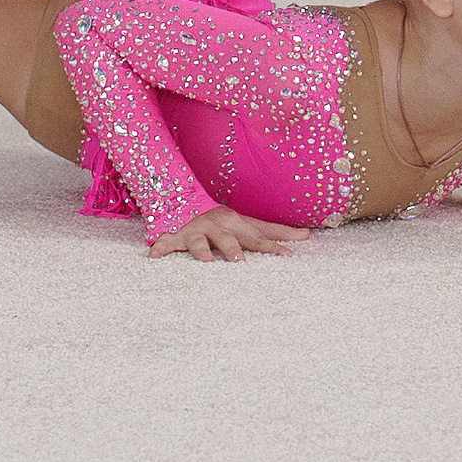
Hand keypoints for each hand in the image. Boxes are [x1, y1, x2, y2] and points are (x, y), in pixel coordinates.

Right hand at [148, 207, 310, 261]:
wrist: (186, 199)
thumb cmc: (223, 220)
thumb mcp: (248, 223)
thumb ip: (275, 231)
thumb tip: (307, 235)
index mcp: (237, 225)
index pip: (258, 236)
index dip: (273, 244)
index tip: (288, 255)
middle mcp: (218, 226)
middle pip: (228, 238)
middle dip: (234, 249)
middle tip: (241, 262)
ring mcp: (196, 231)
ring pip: (198, 241)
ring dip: (201, 250)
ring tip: (207, 261)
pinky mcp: (176, 236)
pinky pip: (166, 242)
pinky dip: (160, 248)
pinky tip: (154, 256)